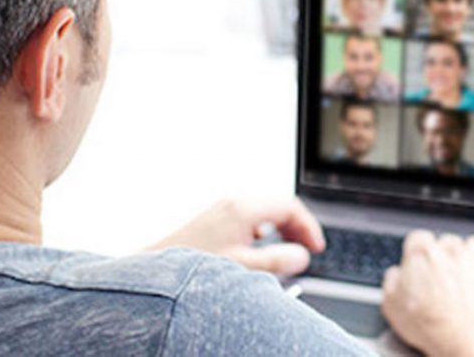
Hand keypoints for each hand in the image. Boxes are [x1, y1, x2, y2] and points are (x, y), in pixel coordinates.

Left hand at [148, 197, 325, 275]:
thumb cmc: (194, 267)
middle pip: (277, 205)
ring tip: (288, 252)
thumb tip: (300, 256)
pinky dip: (264, 230)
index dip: (308, 226)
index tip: (315, 247)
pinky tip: (261, 250)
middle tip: (307, 250)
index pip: (289, 207)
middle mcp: (233, 204)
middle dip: (297, 226)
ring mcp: (222, 210)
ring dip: (281, 228)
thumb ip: (276, 261)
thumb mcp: (243, 267)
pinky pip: (249, 218)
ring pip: (263, 211)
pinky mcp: (214, 220)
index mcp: (243, 209)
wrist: (158, 270)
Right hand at [381, 231, 473, 356]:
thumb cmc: (428, 324)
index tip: (418, 265)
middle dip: (445, 256)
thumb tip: (395, 274)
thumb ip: (391, 281)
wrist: (460, 339)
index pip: (418, 238)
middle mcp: (452, 250)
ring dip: (473, 256)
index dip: (417, 253)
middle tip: (441, 277)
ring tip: (468, 273)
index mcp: (422, 253)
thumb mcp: (390, 304)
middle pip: (448, 241)